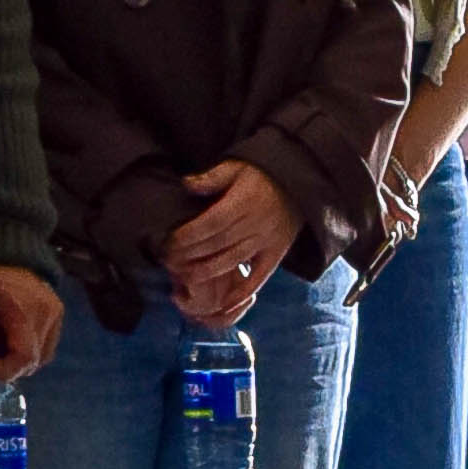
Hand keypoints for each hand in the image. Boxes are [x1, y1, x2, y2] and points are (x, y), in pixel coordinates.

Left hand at [0, 262, 62, 378]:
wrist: (0, 247)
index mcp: (21, 312)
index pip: (23, 358)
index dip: (2, 371)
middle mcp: (45, 314)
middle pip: (32, 361)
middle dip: (5, 366)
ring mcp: (56, 313)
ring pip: (42, 357)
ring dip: (17, 359)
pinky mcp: (58, 312)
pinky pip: (47, 345)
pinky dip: (29, 349)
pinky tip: (9, 335)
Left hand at [162, 154, 295, 325]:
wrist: (299, 183)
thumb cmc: (261, 175)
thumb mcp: (236, 166)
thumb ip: (212, 177)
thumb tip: (186, 183)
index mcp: (243, 201)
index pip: (210, 223)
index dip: (188, 235)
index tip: (169, 243)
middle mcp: (255, 223)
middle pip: (217, 244)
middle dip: (189, 255)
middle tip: (168, 262)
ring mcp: (267, 240)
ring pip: (232, 261)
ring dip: (207, 273)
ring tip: (184, 278)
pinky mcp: (277, 253)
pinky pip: (260, 276)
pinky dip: (244, 291)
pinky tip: (225, 302)